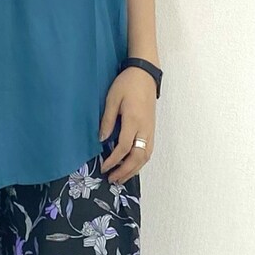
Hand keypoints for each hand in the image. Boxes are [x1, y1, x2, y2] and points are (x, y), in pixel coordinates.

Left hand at [98, 68, 156, 182]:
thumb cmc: (127, 84)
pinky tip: (132, 166)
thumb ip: (107, 121)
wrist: (145, 74)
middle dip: (125, 171)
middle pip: (137, 157)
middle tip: (112, 179)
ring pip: (146, 156)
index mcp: (133, 121)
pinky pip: (148, 150)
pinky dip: (140, 162)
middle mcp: (145, 129)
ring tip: (122, 178)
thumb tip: (102, 140)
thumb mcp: (112, 99)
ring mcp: (150, 130)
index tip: (103, 168)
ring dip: (134, 169)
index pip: (124, 148)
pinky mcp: (152, 129)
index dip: (113, 161)